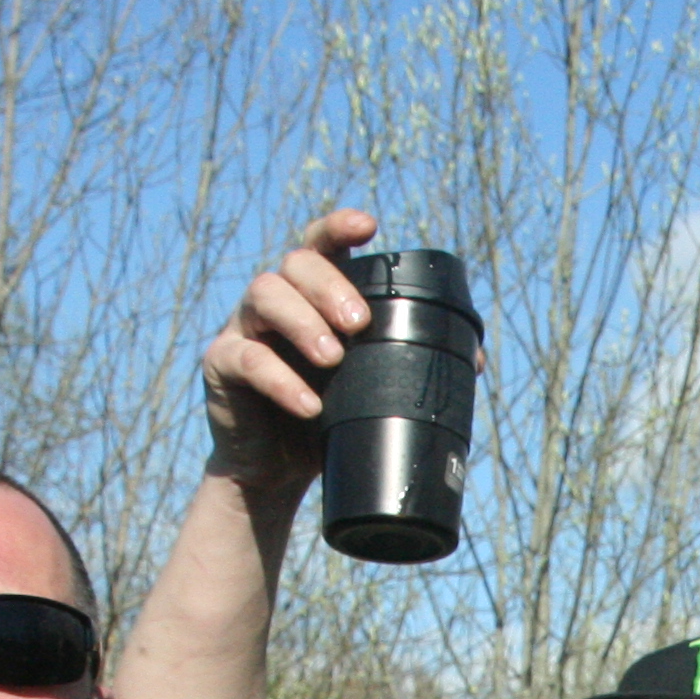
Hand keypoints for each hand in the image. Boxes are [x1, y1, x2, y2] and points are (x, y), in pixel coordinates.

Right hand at [200, 208, 383, 498]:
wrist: (277, 472)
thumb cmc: (327, 420)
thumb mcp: (370, 387)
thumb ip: (408, 363)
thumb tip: (478, 362)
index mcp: (313, 296)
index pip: (322, 245)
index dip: (339, 227)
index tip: (368, 226)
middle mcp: (276, 300)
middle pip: (295, 263)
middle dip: (329, 287)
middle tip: (359, 323)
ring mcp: (244, 327)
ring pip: (264, 295)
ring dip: (303, 322)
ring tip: (334, 360)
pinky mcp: (221, 364)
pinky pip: (245, 358)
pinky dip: (279, 379)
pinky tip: (308, 404)